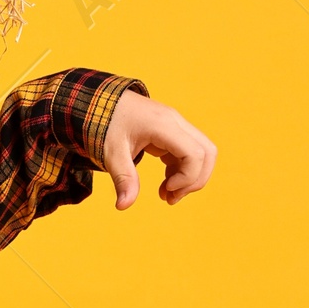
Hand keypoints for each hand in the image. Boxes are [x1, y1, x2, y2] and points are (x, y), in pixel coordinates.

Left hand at [102, 92, 215, 209]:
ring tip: (166, 195)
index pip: (195, 154)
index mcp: (163, 126)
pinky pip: (189, 154)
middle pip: (207, 153)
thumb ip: (123, 179)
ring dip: (190, 178)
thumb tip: (123, 206)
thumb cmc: (105, 123)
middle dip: (195, 180)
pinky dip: (182, 172)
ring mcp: (176, 126)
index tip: (166, 188)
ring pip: (202, 154)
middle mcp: (175, 122)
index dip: (188, 177)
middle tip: (171, 197)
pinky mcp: (172, 133)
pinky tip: (165, 185)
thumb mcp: (112, 153)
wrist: (100, 101)